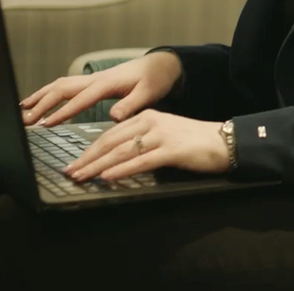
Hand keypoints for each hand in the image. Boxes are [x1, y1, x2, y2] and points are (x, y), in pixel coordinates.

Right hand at [19, 52, 183, 127]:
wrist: (160, 65)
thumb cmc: (154, 80)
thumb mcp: (148, 93)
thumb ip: (131, 105)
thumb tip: (114, 117)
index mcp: (107, 83)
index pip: (80, 99)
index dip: (62, 112)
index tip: (46, 124)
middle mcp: (95, 79)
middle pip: (62, 89)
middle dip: (42, 104)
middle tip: (25, 121)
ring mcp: (91, 79)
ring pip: (59, 85)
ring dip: (40, 97)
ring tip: (22, 111)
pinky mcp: (91, 82)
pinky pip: (65, 86)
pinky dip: (48, 93)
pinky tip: (38, 102)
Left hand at [63, 109, 229, 181]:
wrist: (224, 141)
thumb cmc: (194, 142)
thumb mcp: (163, 135)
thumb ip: (141, 142)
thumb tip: (116, 158)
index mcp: (146, 117)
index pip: (110, 133)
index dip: (90, 149)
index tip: (75, 162)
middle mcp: (151, 122)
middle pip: (111, 141)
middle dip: (87, 158)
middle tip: (70, 172)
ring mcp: (161, 135)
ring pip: (122, 151)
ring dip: (97, 166)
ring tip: (81, 176)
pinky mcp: (171, 150)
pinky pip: (141, 161)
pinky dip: (122, 170)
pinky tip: (108, 177)